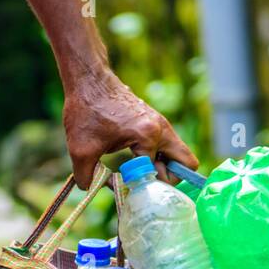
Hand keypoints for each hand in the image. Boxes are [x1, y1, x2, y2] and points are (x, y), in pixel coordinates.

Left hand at [62, 71, 198, 188]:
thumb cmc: (85, 110)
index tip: (125, 184)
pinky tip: (134, 158)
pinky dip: (157, 157)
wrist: (89, 79)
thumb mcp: (81, 149)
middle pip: (187, 164)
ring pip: (179, 155)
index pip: (161, 174)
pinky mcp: (156, 122)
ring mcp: (162, 124)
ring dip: (163, 167)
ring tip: (138, 170)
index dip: (142, 185)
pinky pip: (168, 146)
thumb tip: (90, 190)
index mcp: (148, 135)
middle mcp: (162, 129)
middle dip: (169, 178)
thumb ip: (86, 176)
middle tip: (147, 181)